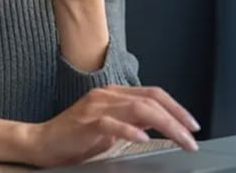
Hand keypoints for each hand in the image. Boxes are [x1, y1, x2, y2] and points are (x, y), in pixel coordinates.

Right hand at [21, 85, 200, 167]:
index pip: (153, 94)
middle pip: (151, 101)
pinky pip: (112, 123)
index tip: (192, 125)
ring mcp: (96, 107)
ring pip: (139, 109)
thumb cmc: (76, 137)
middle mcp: (108, 95)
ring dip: (165, 125)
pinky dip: (131, 131)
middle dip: (177, 119)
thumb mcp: (111, 127)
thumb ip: (133, 121)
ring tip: (180, 140)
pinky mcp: (86, 122)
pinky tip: (144, 140)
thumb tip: (161, 124)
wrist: (42, 142)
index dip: (177, 107)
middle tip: (192, 137)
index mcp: (115, 94)